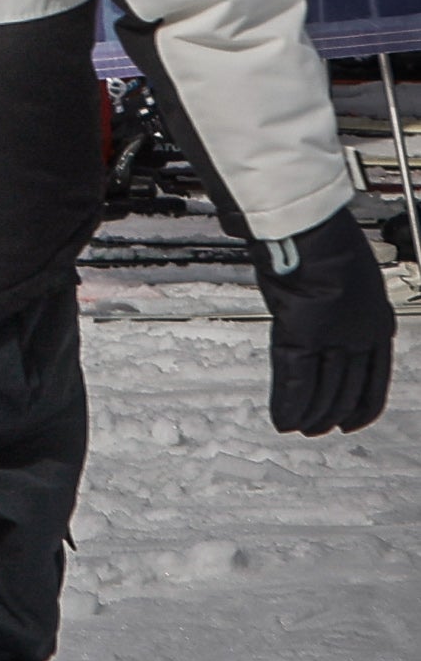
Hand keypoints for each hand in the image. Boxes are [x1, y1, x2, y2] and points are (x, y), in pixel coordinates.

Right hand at [253, 211, 394, 434]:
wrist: (315, 231)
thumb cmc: (328, 241)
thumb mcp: (348, 277)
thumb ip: (339, 301)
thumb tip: (324, 306)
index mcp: (376, 323)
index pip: (374, 378)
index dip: (364, 404)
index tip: (354, 421)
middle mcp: (358, 337)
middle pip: (347, 388)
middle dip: (333, 412)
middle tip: (320, 429)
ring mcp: (332, 339)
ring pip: (323, 390)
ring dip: (311, 414)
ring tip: (299, 429)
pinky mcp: (301, 336)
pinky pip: (295, 379)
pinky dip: (289, 403)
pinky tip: (284, 420)